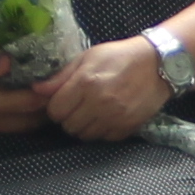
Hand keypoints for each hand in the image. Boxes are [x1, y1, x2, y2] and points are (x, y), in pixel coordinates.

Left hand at [40, 36, 174, 142]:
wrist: (158, 63)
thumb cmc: (119, 56)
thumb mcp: (87, 57)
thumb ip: (61, 76)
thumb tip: (36, 90)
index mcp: (86, 83)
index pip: (56, 111)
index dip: (56, 106)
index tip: (64, 100)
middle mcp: (99, 103)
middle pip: (68, 126)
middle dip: (69, 118)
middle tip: (78, 106)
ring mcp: (115, 117)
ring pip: (85, 136)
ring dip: (84, 126)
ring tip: (92, 111)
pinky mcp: (128, 127)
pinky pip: (104, 138)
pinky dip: (102, 130)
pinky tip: (107, 116)